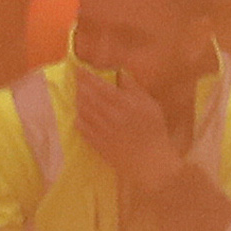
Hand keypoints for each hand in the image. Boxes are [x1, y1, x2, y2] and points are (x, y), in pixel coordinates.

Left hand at [71, 65, 181, 185]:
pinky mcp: (97, 143)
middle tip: (77, 78)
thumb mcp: (150, 105)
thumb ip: (134, 88)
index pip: (100, 86)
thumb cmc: (154, 131)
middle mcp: (111, 115)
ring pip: (83, 110)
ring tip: (78, 93)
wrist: (150, 162)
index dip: (87, 76)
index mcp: (125, 104)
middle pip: (88, 96)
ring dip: (78, 99)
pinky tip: (80, 114)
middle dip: (80, 85)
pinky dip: (78, 117)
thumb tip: (120, 73)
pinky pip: (82, 127)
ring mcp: (102, 130)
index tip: (79, 68)